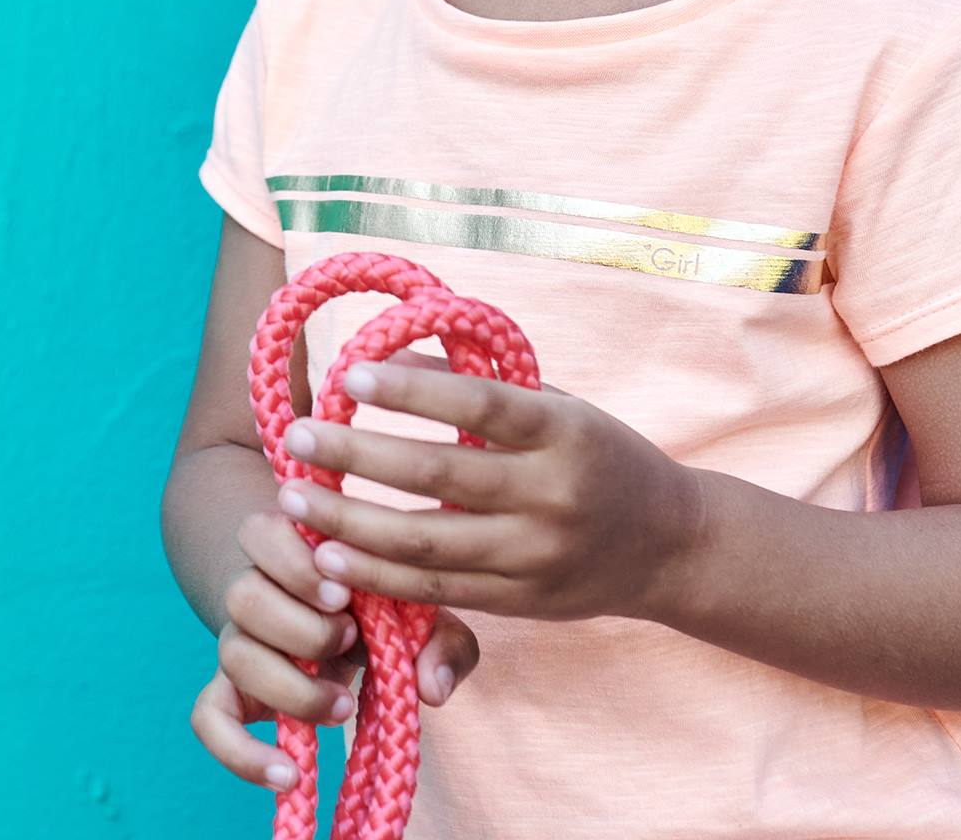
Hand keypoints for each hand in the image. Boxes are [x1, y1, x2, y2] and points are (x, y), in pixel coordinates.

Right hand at [189, 501, 480, 793]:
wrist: (335, 613)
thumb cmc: (378, 600)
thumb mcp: (414, 606)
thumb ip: (439, 637)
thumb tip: (434, 687)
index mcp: (291, 543)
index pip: (263, 533)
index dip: (298, 564)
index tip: (345, 593)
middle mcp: (253, 586)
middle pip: (244, 597)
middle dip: (302, 627)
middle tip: (350, 637)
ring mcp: (239, 640)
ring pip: (233, 654)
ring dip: (289, 686)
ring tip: (343, 703)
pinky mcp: (230, 692)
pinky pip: (209, 718)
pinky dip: (239, 752)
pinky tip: (288, 774)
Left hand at [275, 349, 702, 624]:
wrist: (667, 544)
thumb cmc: (597, 454)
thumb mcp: (557, 406)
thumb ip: (484, 387)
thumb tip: (396, 357)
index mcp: (564, 430)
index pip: (480, 404)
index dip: (413, 391)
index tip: (351, 374)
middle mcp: (552, 493)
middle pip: (440, 476)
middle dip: (358, 456)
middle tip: (297, 438)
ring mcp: (534, 554)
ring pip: (426, 543)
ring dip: (350, 524)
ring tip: (293, 503)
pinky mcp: (518, 602)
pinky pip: (436, 590)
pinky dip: (377, 574)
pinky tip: (331, 557)